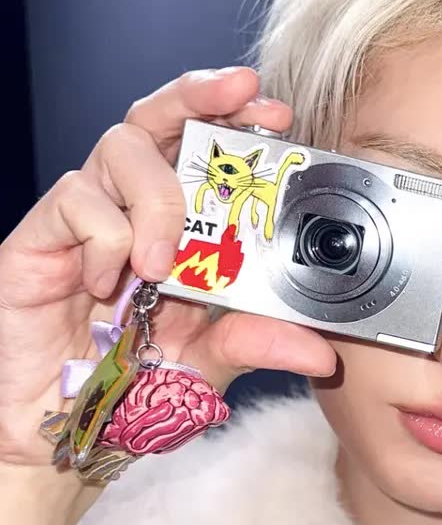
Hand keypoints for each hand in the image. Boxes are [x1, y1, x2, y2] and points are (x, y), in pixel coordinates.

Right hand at [0, 67, 337, 467]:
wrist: (53, 432)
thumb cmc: (123, 388)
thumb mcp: (204, 365)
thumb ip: (253, 344)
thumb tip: (319, 350)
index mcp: (176, 230)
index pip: (201, 151)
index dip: (236, 120)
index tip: (278, 113)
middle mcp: (130, 211)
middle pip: (156, 119)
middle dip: (200, 96)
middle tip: (241, 92)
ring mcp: (83, 221)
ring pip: (119, 147)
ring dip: (157, 195)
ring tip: (162, 263)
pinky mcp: (38, 239)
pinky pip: (76, 200)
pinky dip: (106, 235)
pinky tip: (111, 282)